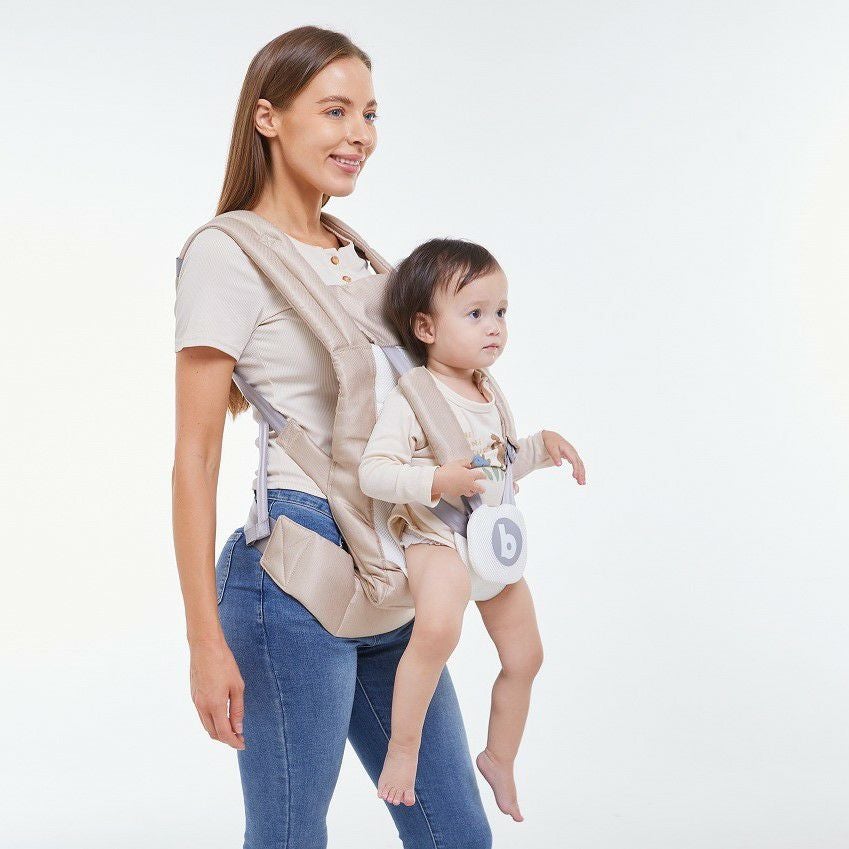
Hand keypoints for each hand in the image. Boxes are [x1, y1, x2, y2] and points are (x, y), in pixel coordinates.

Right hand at [189, 635, 245, 749]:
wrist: (205, 647)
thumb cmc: (224, 663)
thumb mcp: (237, 686)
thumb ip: (237, 709)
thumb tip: (238, 728)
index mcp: (214, 705)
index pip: (224, 733)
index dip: (234, 742)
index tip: (242, 744)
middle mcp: (202, 706)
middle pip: (213, 733)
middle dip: (226, 738)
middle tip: (239, 736)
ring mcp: (196, 701)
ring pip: (206, 725)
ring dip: (218, 730)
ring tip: (232, 727)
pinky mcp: (193, 694)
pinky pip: (202, 715)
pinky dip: (211, 720)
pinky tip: (221, 714)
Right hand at [433, 458, 487, 498]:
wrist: (440, 481)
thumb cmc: (448, 471)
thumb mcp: (457, 462)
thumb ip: (465, 462)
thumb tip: (469, 464)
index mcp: (470, 476)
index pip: (481, 476)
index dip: (483, 475)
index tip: (484, 476)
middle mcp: (469, 484)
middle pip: (479, 489)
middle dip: (482, 489)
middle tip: (483, 489)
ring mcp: (463, 490)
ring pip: (471, 493)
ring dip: (472, 491)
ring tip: (471, 490)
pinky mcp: (457, 494)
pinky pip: (462, 494)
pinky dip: (462, 492)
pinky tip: (459, 488)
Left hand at [541, 430, 586, 484]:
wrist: (552, 436)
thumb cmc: (551, 442)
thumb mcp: (552, 449)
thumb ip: (555, 457)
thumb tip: (559, 465)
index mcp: (569, 450)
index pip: (575, 461)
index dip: (576, 469)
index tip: (574, 477)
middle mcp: (573, 452)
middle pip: (580, 464)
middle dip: (581, 473)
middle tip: (581, 483)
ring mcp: (573, 454)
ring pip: (580, 465)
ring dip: (581, 473)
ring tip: (581, 483)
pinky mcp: (572, 456)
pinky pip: (578, 464)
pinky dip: (579, 470)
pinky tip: (578, 477)